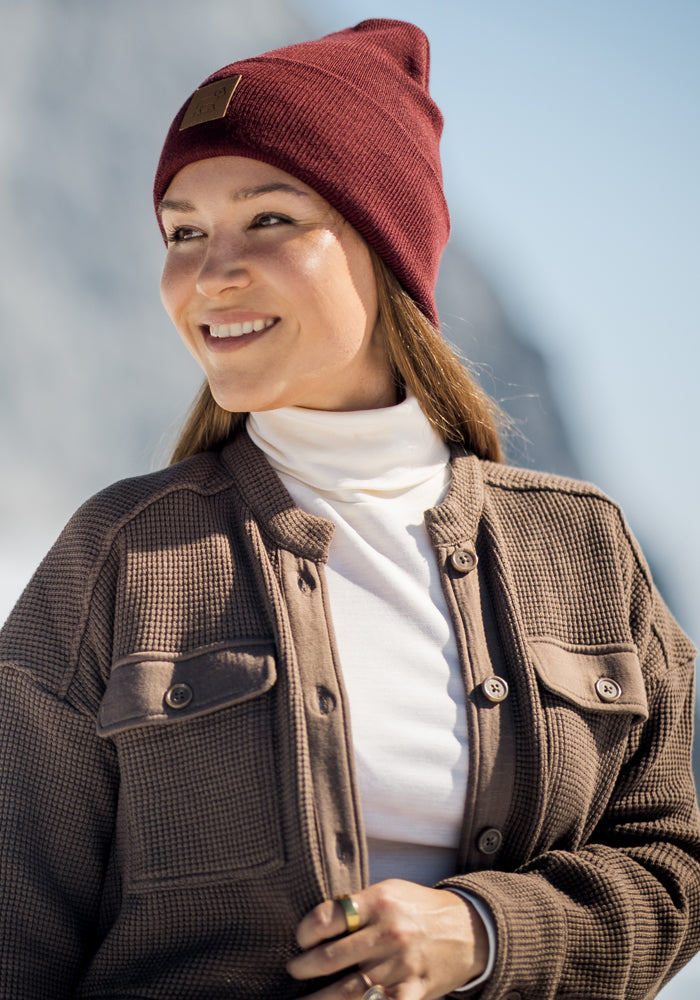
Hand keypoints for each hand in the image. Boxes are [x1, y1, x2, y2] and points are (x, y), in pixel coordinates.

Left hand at [286, 879, 488, 999]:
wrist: (469, 929)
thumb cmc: (419, 909)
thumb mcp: (389, 892)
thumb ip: (357, 906)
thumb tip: (317, 925)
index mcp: (378, 902)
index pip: (329, 917)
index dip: (306, 932)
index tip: (301, 940)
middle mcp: (388, 932)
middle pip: (331, 957)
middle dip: (304, 968)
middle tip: (293, 970)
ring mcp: (401, 965)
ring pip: (348, 990)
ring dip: (320, 999)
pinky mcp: (414, 990)